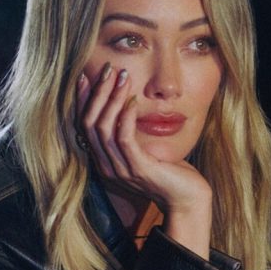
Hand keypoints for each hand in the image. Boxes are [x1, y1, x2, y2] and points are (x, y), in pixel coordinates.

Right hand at [77, 62, 212, 256]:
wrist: (187, 199)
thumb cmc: (170, 172)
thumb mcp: (145, 149)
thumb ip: (131, 133)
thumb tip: (128, 104)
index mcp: (105, 162)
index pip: (84, 126)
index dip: (83, 100)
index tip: (86, 76)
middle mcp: (107, 166)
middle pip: (90, 124)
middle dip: (97, 93)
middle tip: (107, 69)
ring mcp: (121, 169)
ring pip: (104, 128)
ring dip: (112, 99)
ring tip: (121, 77)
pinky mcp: (138, 169)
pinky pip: (124, 138)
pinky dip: (126, 117)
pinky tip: (132, 101)